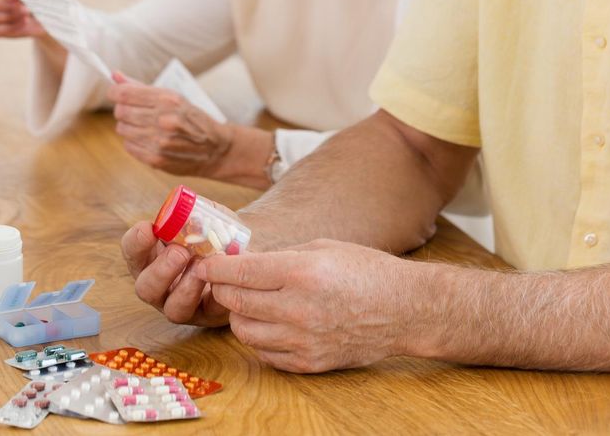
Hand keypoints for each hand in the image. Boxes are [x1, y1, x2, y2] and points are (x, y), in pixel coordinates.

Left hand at [108, 75, 232, 176]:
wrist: (216, 149)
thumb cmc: (193, 119)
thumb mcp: (174, 97)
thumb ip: (142, 87)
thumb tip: (115, 76)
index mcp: (168, 100)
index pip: (125, 93)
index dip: (114, 92)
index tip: (115, 93)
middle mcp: (163, 119)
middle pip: (121, 111)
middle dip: (124, 110)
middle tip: (135, 112)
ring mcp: (159, 141)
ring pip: (122, 129)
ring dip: (129, 126)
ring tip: (144, 126)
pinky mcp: (156, 159)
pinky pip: (129, 146)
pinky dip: (134, 142)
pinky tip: (148, 139)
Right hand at [121, 221, 230, 326]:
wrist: (243, 259)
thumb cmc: (216, 238)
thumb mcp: (206, 219)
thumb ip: (197, 213)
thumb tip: (192, 211)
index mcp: (154, 258)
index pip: (132, 253)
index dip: (135, 242)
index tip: (149, 228)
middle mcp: (163, 286)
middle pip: (145, 288)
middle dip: (160, 271)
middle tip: (179, 252)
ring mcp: (183, 304)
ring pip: (173, 309)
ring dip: (187, 288)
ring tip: (202, 267)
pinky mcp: (208, 316)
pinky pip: (208, 313)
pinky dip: (216, 296)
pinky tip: (222, 280)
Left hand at [199, 239, 416, 372]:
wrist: (404, 309)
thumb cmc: (366, 270)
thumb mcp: (323, 247)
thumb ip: (282, 256)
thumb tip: (244, 261)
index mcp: (302, 273)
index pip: (241, 272)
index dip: (216, 267)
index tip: (205, 263)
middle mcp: (299, 309)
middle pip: (236, 301)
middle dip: (223, 288)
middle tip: (223, 279)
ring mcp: (303, 340)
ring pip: (244, 331)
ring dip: (238, 314)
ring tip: (247, 301)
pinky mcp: (309, 362)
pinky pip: (264, 353)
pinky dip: (258, 338)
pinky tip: (267, 322)